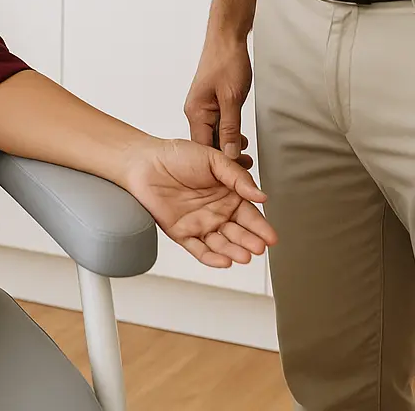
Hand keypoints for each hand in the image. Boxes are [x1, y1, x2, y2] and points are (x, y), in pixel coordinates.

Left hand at [124, 138, 276, 267]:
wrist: (145, 161)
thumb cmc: (178, 155)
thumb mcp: (213, 159)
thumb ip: (237, 177)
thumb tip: (261, 196)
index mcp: (228, 195)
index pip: (249, 215)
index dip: (261, 227)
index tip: (271, 237)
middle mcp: (217, 212)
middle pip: (238, 232)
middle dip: (249, 241)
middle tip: (258, 248)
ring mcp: (200, 224)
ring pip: (221, 243)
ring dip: (234, 251)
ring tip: (244, 256)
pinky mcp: (181, 233)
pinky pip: (198, 249)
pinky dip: (211, 257)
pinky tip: (223, 260)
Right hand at [184, 36, 252, 165]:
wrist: (227, 40)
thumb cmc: (227, 62)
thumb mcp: (232, 98)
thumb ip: (230, 127)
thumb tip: (229, 153)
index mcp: (195, 112)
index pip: (203, 147)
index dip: (220, 163)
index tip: (236, 175)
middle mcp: (195, 111)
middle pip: (208, 143)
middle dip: (225, 156)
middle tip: (246, 168)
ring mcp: (202, 108)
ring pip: (214, 135)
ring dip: (228, 146)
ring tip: (245, 156)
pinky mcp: (210, 104)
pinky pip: (218, 125)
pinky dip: (229, 134)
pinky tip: (239, 140)